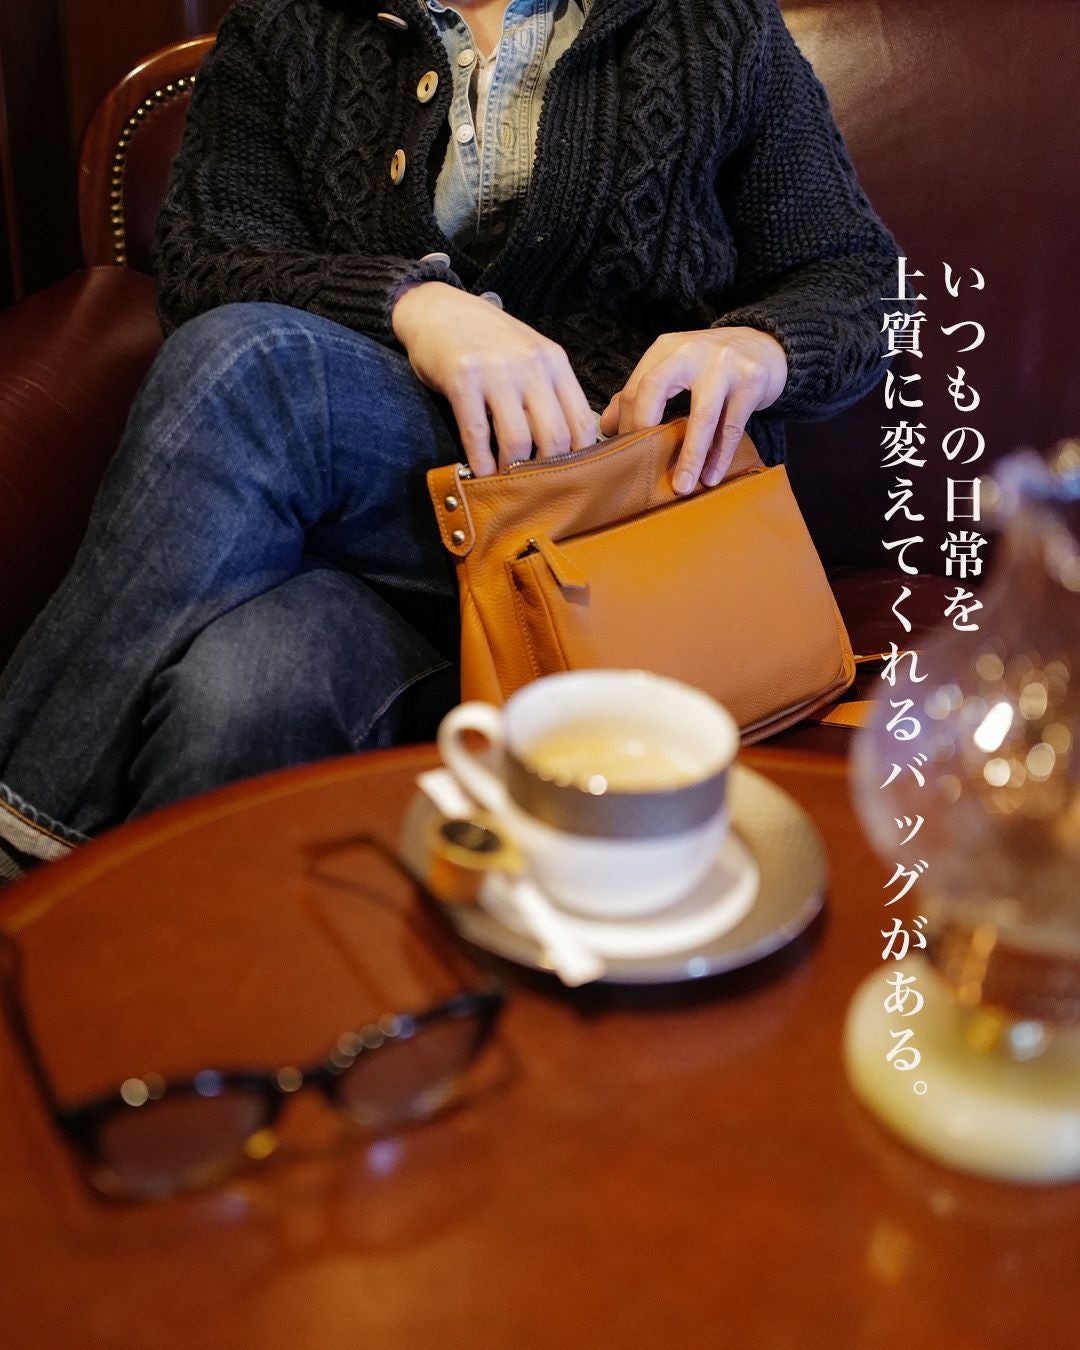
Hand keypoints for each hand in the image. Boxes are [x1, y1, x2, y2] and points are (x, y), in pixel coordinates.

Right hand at [391, 282, 596, 476]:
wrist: (438, 308)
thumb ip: (551, 391)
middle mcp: (531, 365)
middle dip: (547, 472)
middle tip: (537, 489)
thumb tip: (572, 445)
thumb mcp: (530, 356)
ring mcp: (496, 371)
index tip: (567, 479)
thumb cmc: (487, 341)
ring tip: (507, 483)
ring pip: (518, 440)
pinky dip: (480, 461)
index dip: (579, 460)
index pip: (581, 422)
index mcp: (554, 362)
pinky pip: (476, 433)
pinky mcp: (461, 378)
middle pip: (555, 437)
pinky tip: (479, 473)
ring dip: (512, 471)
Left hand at [599, 327, 787, 492]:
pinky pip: (731, 426)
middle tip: (640, 466)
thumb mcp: (675, 369)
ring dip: (690, 456)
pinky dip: (720, 455)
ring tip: (682, 487)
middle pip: (655, 389)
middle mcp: (691, 351)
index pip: (636, 387)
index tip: (624, 454)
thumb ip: (642, 392)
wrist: (764, 346)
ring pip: (701, 416)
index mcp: (666, 349)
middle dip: (643, 430)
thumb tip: (606, 425)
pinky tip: (711, 476)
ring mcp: (724, 364)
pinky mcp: (752, 381)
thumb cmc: (711, 365)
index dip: (627, 423)